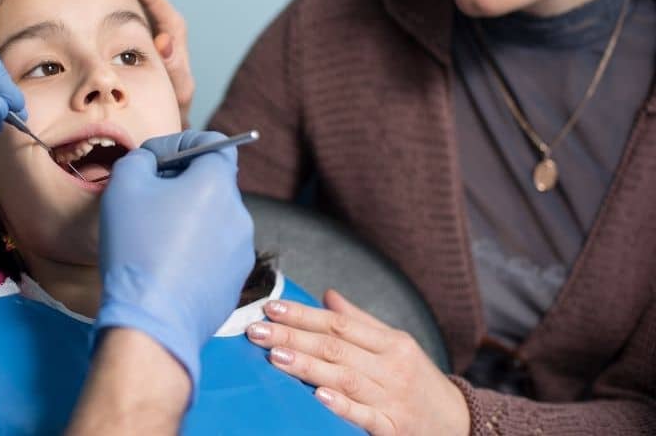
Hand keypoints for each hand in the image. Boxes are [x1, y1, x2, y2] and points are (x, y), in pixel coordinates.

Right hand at [75, 0, 193, 125]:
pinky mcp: (119, 35)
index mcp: (170, 34)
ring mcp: (135, 28)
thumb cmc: (169, 108)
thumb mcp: (176, 91)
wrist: (155, 121)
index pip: (155, 1)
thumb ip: (176, 70)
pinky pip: (105, 8)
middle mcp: (153, 24)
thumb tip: (165, 43)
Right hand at [95, 130, 254, 389]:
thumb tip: (152, 161)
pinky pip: (216, 252)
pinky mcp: (236, 281)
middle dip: (183, 183)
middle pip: (213, 183)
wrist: (152, 321)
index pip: (214, 143)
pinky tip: (167, 266)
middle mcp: (239, 213)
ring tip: (154, 237)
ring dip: (189, 218)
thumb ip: (140, 158)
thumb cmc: (137, 249)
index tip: (157, 158)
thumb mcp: (123, 186)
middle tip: (148, 197)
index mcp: (217, 183)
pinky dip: (195, 250)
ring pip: (215, 219)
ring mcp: (241, 250)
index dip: (183, 143)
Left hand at [246, 290, 469, 435]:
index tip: (271, 308)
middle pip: (335, 348)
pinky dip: (342, 406)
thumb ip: (360, 322)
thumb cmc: (419, 382)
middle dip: (293, 337)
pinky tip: (318, 396)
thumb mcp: (396, 346)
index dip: (303, 314)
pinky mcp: (395, 428)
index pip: (339, 324)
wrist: (460, 424)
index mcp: (391, 342)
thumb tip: (327, 295)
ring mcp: (393, 398)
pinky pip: (365, 416)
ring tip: (276, 356)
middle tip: (257, 331)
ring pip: (345, 377)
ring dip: (308, 367)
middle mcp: (392, 366)